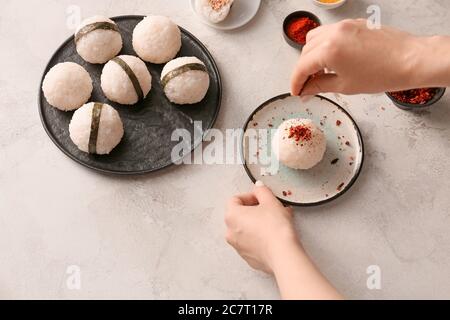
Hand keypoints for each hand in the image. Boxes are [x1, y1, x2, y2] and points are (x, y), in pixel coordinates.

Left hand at [225, 182, 342, 298]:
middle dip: (256, 209)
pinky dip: (260, 237)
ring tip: (276, 221)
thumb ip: (262, 191)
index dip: (250, 196)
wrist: (282, 254)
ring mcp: (238, 246)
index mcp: (232, 215)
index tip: (261, 197)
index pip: (235, 199)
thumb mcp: (270, 201)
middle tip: (270, 208)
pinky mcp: (247, 257)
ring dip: (258, 223)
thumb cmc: (275, 228)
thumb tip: (258, 187)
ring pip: (246, 229)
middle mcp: (230, 232)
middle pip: (240, 214)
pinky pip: (251, 242)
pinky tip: (274, 235)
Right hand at [291, 19, 446, 95]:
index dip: (296, 82)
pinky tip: (333, 60)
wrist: (410, 60)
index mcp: (329, 50)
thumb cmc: (382, 74)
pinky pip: (330, 33)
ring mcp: (344, 26)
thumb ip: (320, 86)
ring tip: (320, 72)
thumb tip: (306, 91)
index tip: (296, 92)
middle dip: (303, 70)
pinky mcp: (354, 24)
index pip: (302, 67)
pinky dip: (325, 46)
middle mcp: (333, 33)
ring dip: (312, 55)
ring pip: (315, 39)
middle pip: (305, 52)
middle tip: (307, 86)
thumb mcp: (345, 86)